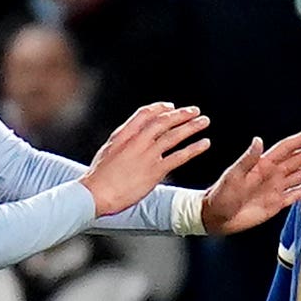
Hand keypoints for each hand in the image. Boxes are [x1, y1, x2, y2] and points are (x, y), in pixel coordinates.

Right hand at [82, 102, 210, 217]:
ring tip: (204, 121)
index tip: (170, 107)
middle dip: (181, 114)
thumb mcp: (108, 151)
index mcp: (124, 134)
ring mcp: (147, 155)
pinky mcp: (155, 170)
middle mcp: (137, 141)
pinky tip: (204, 144)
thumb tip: (131, 139)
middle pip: (163, 121)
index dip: (160, 109)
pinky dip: (193, 149)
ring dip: (191, 127)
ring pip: (174, 135)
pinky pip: (179, 156)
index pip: (145, 114)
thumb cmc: (98, 177)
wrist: (96, 193)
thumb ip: (123, 142)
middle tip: (194, 111)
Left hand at [198, 127, 300, 235]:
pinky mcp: (277, 203)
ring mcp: (276, 188)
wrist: (216, 216)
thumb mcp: (233, 175)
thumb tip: (258, 140)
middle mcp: (274, 173)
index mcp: (264, 164)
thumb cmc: (220, 195)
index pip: (289, 147)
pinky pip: (296, 194)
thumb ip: (247, 159)